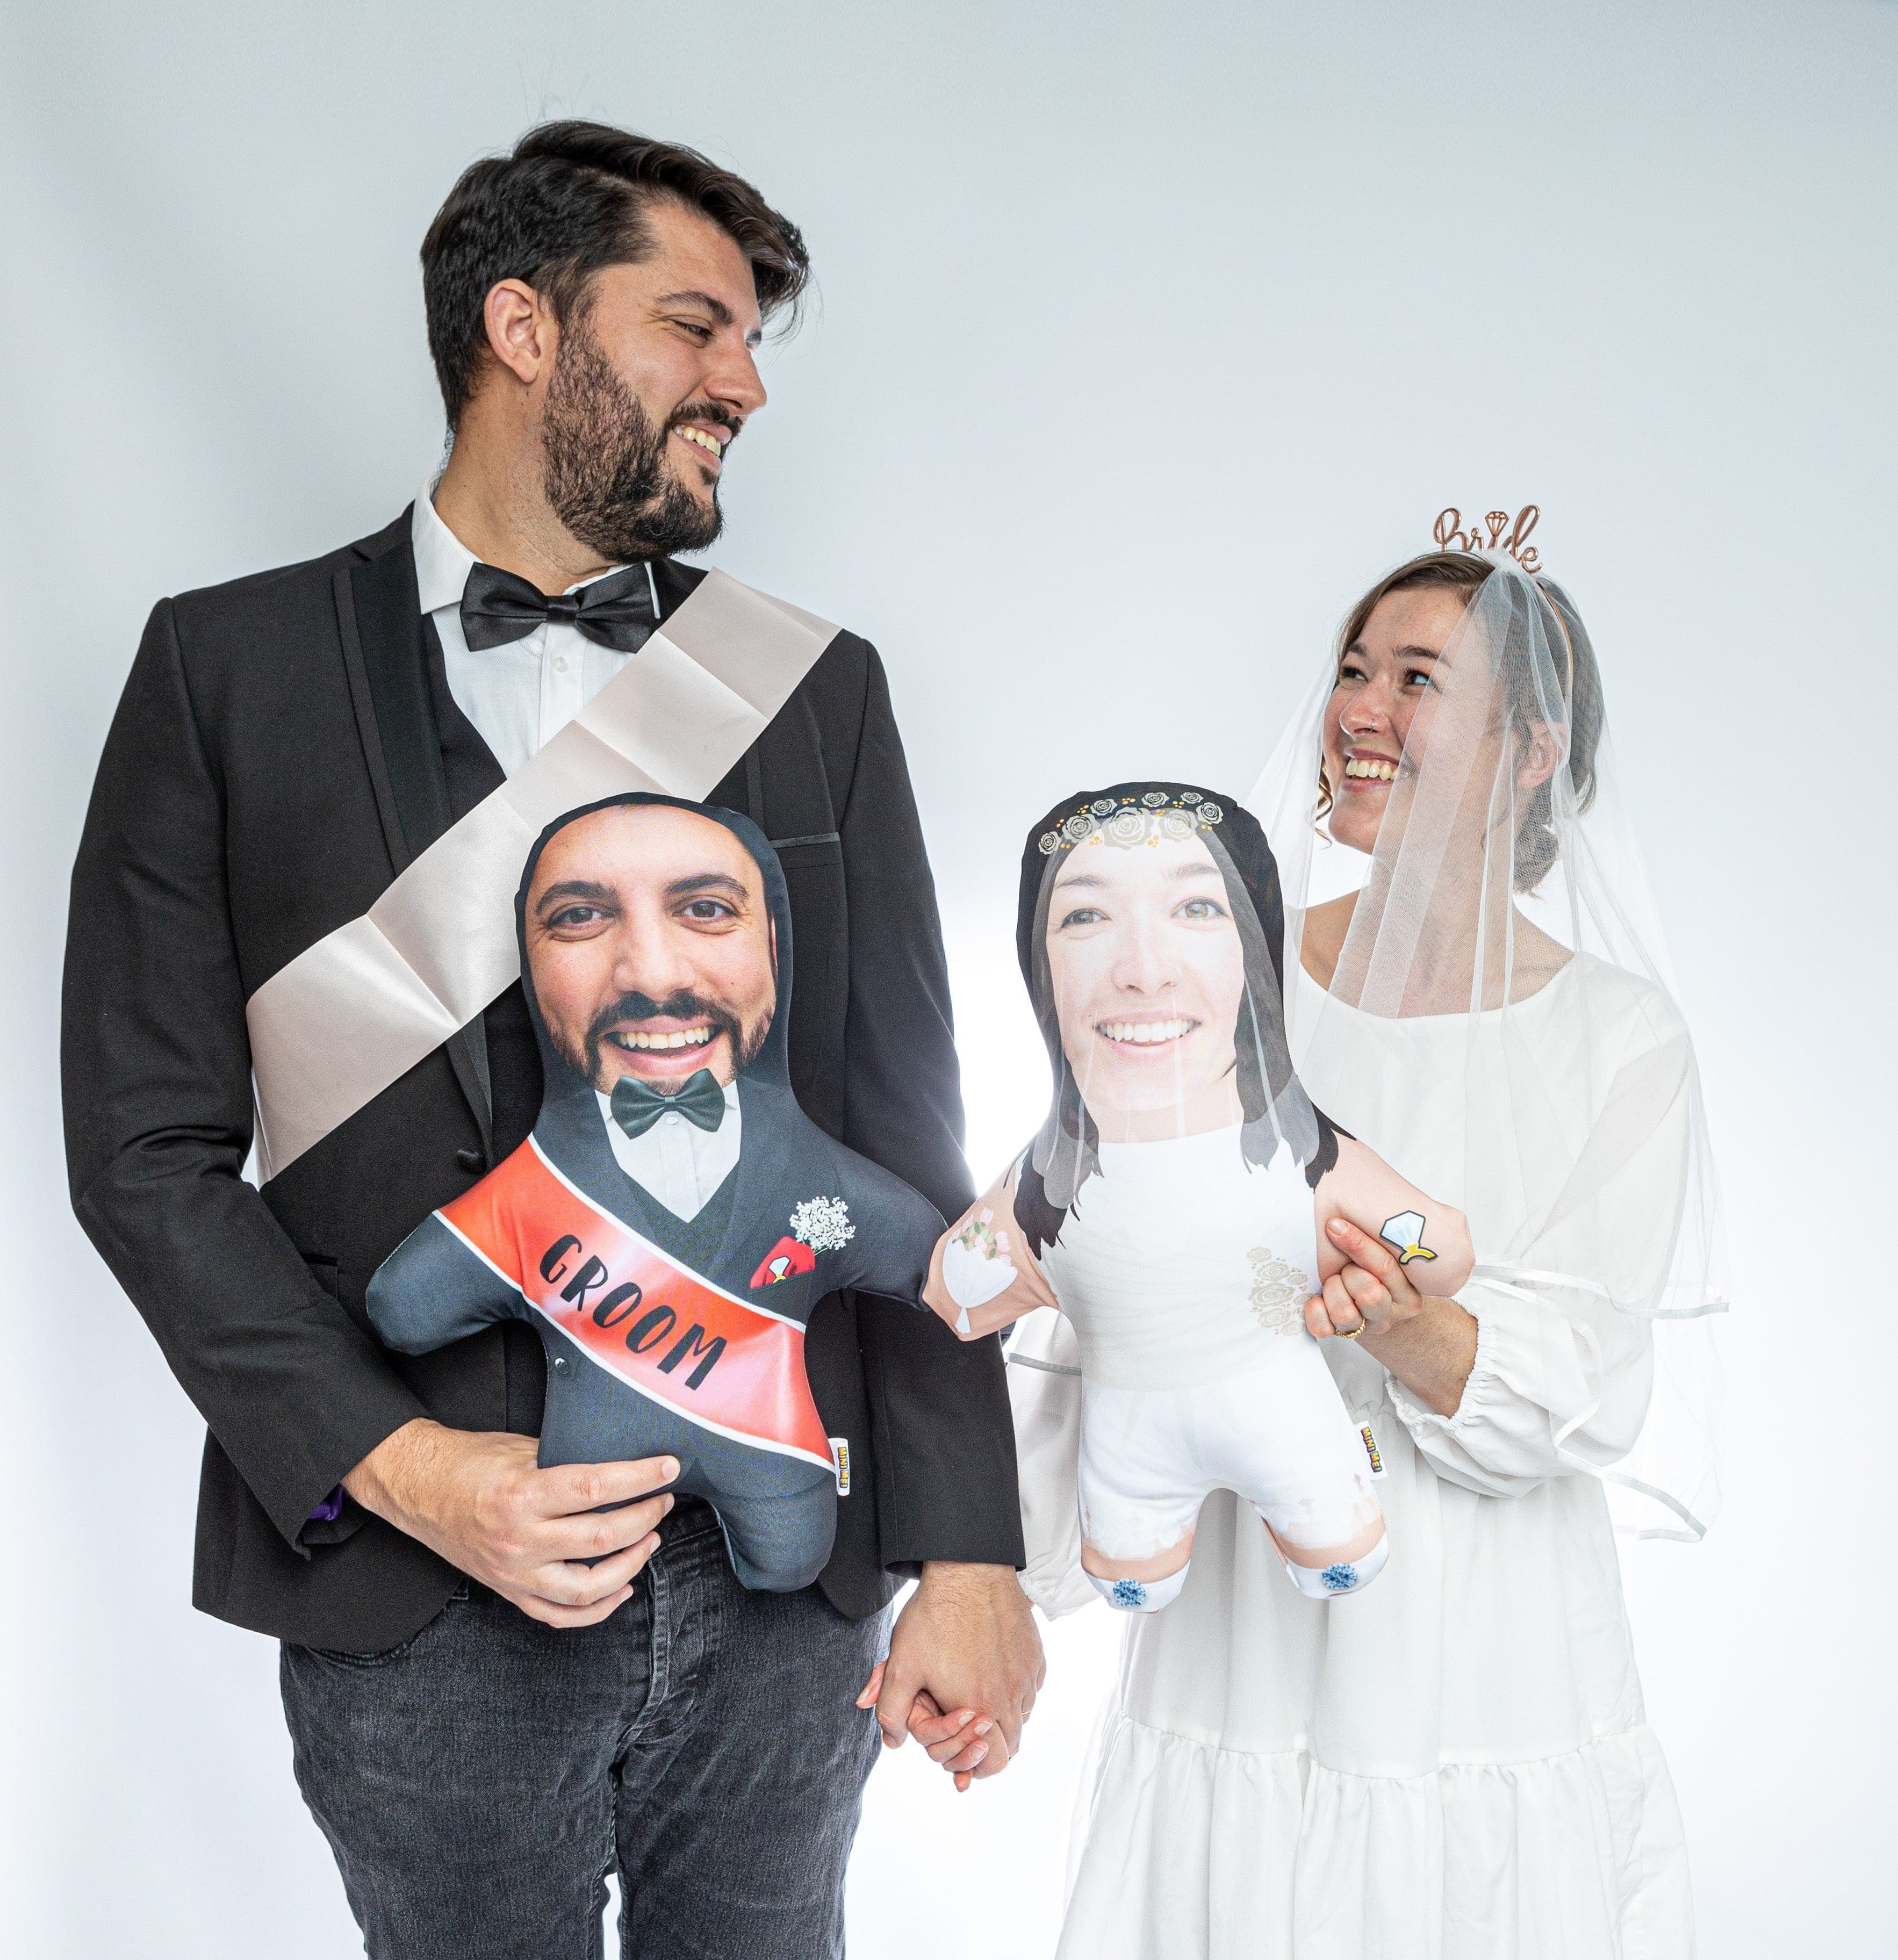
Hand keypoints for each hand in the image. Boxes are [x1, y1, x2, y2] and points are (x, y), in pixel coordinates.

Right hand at [344, 1418, 674, 1627]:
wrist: (419, 1489)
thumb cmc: (472, 1461)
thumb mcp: (522, 1448)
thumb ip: (569, 1459)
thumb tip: (624, 1458)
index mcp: (522, 1495)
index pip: (596, 1488)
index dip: (640, 1478)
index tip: (669, 1466)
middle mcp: (519, 1540)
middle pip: (601, 1538)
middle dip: (645, 1517)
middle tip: (664, 1498)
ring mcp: (514, 1573)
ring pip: (588, 1588)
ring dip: (631, 1563)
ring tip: (651, 1538)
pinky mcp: (509, 1592)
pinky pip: (560, 1615)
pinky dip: (598, 1609)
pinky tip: (622, 1587)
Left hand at [854, 1561, 1043, 1789]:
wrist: (969, 1570)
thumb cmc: (935, 1618)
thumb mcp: (901, 1666)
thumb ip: (891, 1711)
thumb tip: (892, 1741)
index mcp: (980, 1708)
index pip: (994, 1762)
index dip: (977, 1768)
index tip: (963, 1759)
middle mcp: (1011, 1697)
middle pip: (1011, 1745)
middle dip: (989, 1748)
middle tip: (966, 1732)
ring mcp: (1027, 1675)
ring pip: (1022, 1717)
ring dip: (1002, 1720)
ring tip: (976, 1701)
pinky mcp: (1035, 1655)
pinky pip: (1030, 1689)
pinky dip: (1015, 1694)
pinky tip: (992, 1675)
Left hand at [1306, 1218, 1478, 1416]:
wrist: (1379, 1309)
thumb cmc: (1380, 1273)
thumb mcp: (1393, 1255)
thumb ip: (1387, 1236)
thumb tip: (1365, 1189)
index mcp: (1408, 1291)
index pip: (1385, 1267)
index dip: (1358, 1245)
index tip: (1335, 1224)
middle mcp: (1390, 1311)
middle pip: (1368, 1293)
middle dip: (1348, 1274)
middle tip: (1345, 1267)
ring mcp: (1367, 1326)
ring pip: (1345, 1313)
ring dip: (1333, 1291)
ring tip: (1334, 1282)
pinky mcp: (1343, 1335)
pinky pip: (1324, 1329)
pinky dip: (1315, 1313)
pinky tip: (1316, 1300)